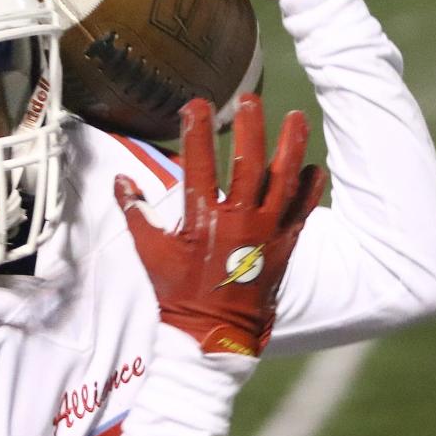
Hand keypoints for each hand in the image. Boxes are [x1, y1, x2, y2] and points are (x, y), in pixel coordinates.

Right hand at [115, 95, 325, 354]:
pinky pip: (302, 212)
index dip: (196, 131)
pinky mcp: (284, 248)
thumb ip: (136, 214)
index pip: (199, 164)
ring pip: (284, 182)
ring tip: (295, 118)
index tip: (196, 104)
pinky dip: (310, 189)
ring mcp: (266, 234)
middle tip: (250, 98)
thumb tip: (121, 182)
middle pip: (249, 163)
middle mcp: (238, 222)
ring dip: (290, 147)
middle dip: (250, 127)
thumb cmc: (180, 295)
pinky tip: (314, 168)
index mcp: (202, 221)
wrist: (214, 336)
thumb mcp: (151, 254)